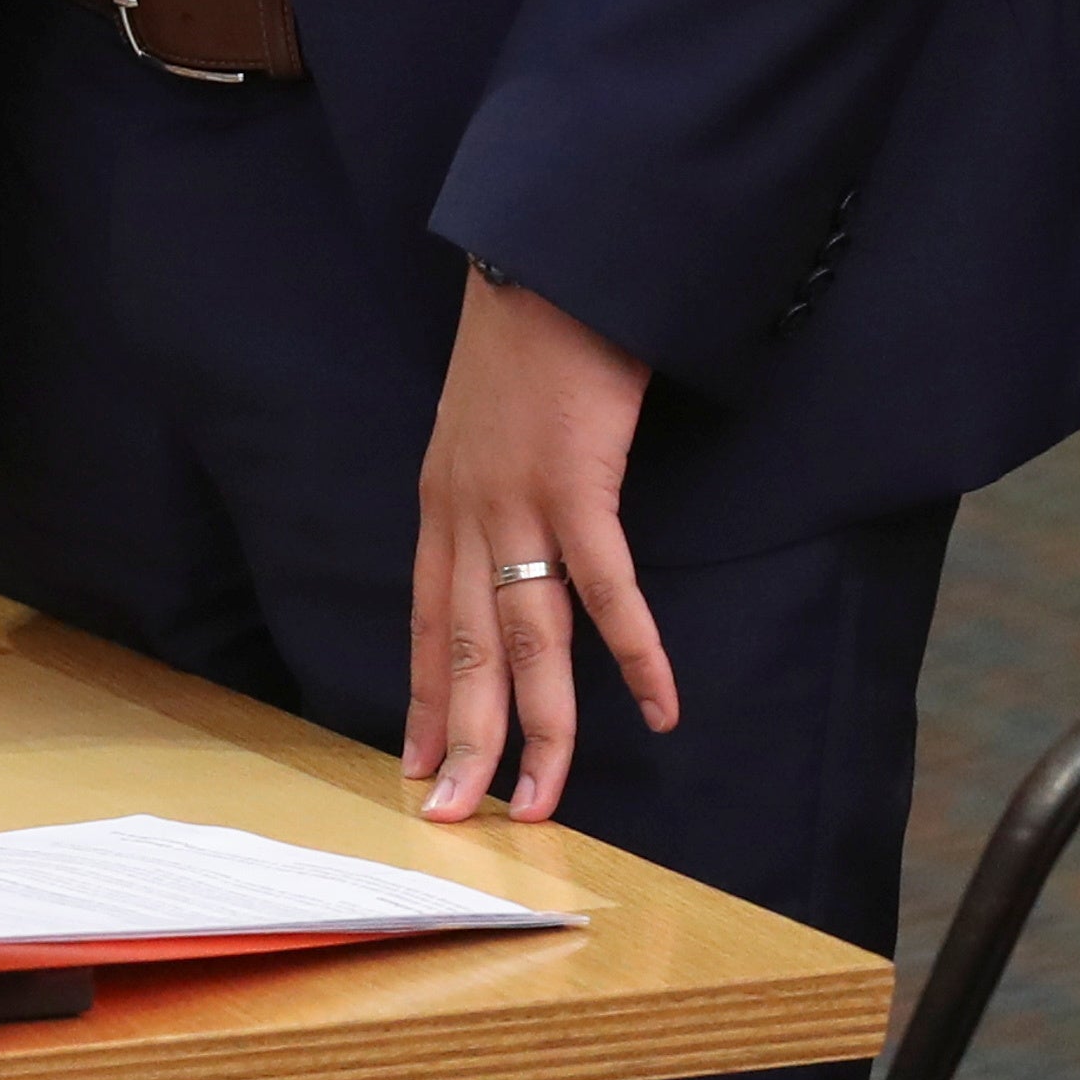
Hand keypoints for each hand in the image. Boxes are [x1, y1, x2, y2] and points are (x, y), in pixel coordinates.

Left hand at [407, 261, 671, 824]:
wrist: (543, 259)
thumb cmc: (528, 345)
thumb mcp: (487, 429)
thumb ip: (494, 493)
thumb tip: (514, 548)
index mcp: (441, 503)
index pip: (423, 625)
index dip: (423, 699)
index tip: (417, 767)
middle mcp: (464, 512)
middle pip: (462, 651)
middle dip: (464, 743)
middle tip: (458, 819)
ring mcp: (515, 500)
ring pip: (523, 640)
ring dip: (541, 728)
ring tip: (545, 802)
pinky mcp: (574, 482)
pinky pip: (605, 586)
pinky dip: (635, 652)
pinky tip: (661, 709)